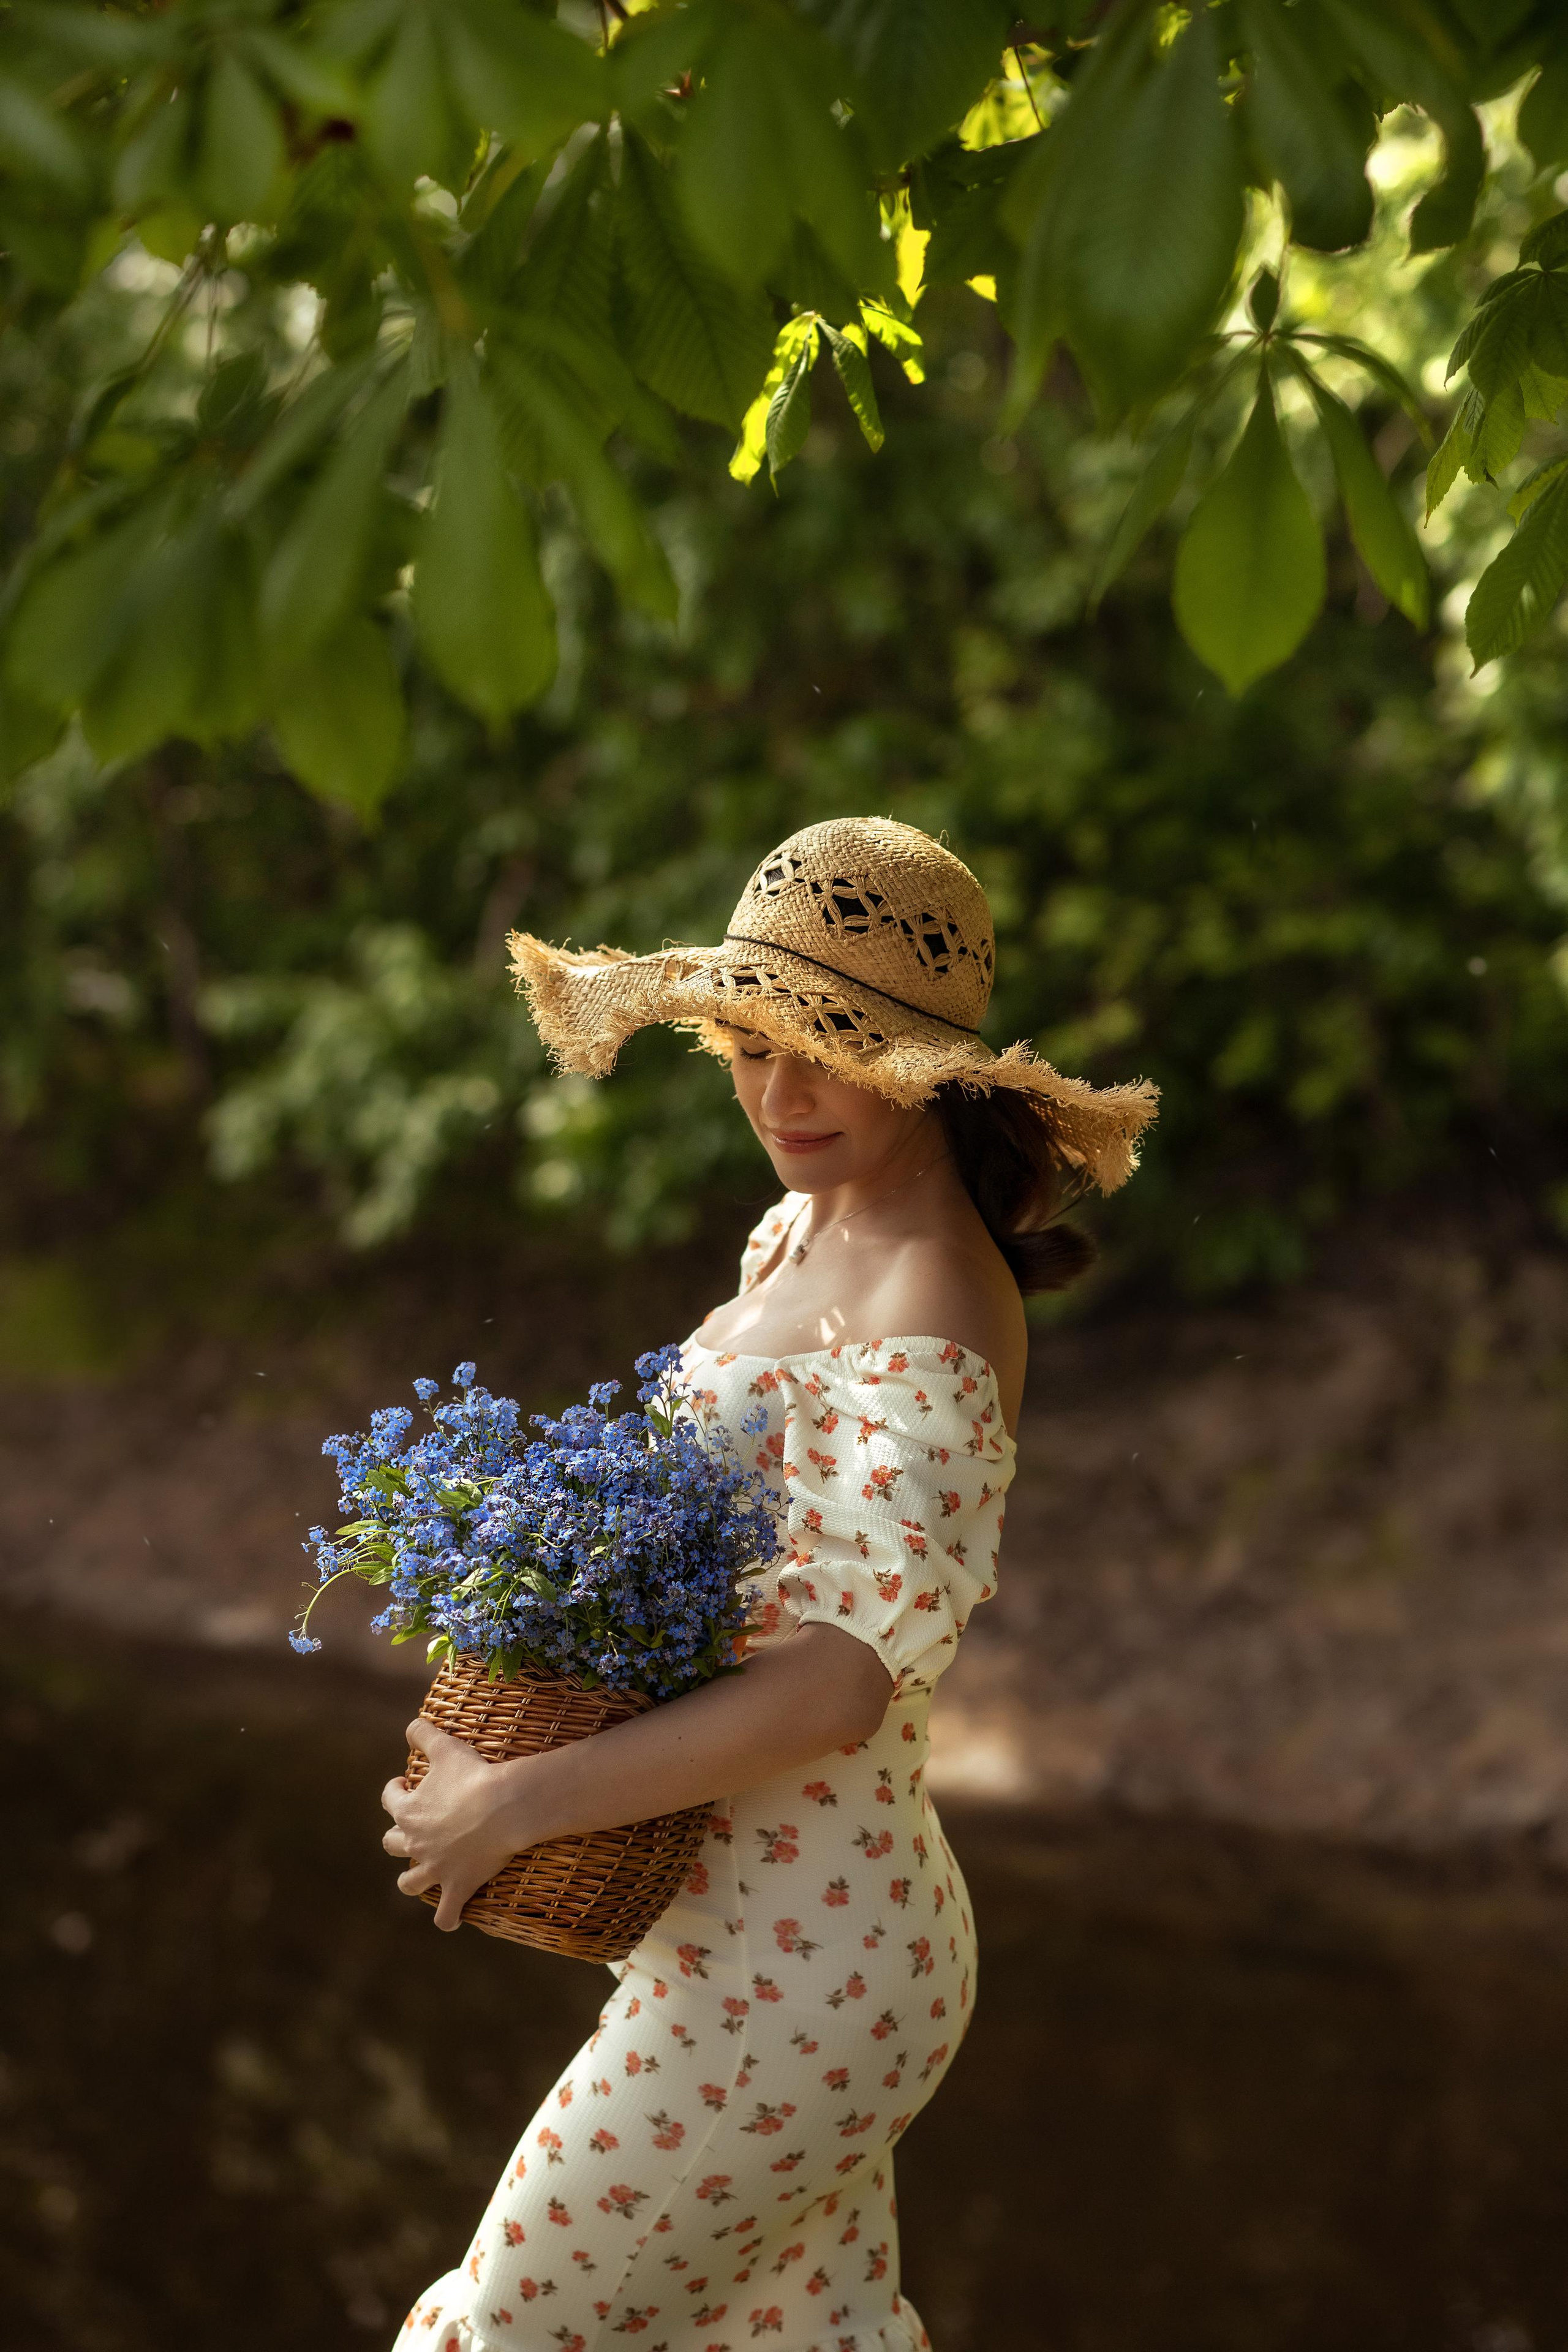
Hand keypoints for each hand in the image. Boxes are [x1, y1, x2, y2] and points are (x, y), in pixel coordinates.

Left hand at [380, 1717, 536, 1931]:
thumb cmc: (473, 1775)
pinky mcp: (457, 1886)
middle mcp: (415, 1842)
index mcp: (408, 1810)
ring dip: (412, 1881)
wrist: (503, 1807)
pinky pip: (446, 1914)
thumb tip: (410, 1724)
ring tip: (422, 1875)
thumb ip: (423, 1733)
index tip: (404, 1783)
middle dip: (398, 1838)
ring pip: (410, 1884)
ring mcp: (435, 1868)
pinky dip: (446, 1919)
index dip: (394, 1790)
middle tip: (415, 1828)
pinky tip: (448, 1920)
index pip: (389, 1799)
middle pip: (392, 1844)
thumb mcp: (445, 1747)